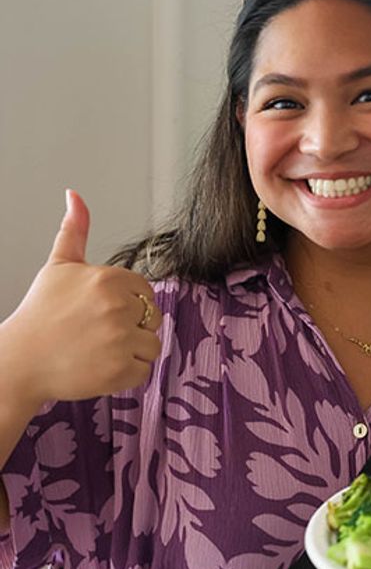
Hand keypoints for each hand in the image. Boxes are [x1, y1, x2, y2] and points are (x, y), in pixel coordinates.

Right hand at [1, 191, 162, 405]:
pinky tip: (98, 366)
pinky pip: (143, 370)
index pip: (146, 292)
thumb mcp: (58, 267)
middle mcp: (117, 307)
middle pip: (152, 318)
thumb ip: (75, 231)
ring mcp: (119, 340)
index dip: (127, 304)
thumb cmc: (40, 314)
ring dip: (130, 351)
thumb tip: (75, 195)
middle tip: (96, 332)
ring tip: (97, 350)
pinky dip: (125, 374)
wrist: (19, 362)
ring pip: (151, 344)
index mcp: (108, 279)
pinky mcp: (120, 370)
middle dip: (130, 327)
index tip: (101, 312)